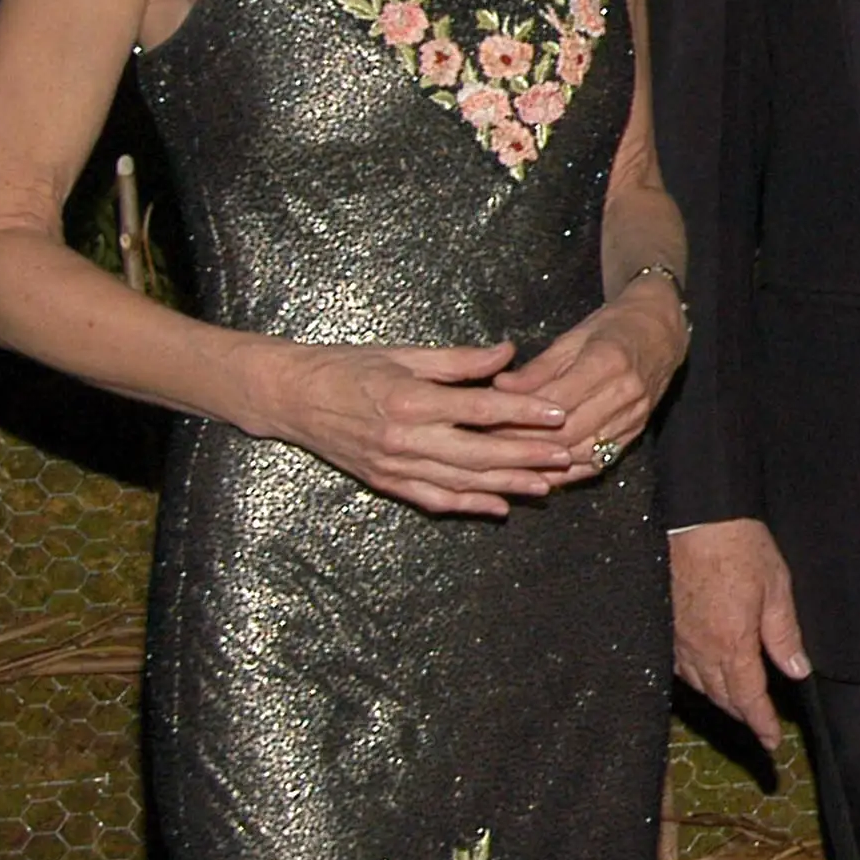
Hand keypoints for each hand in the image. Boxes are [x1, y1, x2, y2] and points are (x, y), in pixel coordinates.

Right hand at [254, 340, 577, 517]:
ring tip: (547, 485)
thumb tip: (508, 352)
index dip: (524, 413)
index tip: (559, 413)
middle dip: (527, 456)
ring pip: (462, 481)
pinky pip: (434, 499)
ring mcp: (394, 465)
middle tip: (567, 455)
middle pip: (479, 452)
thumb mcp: (405, 354)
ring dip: (507, 485)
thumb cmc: (349, 367)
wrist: (292, 397)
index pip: (480, 410)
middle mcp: (405, 438)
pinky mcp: (385, 481)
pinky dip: (469, 504)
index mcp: (412, 400)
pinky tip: (499, 506)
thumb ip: (459, 361)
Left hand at [495, 282, 687, 484]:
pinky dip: (569, 471)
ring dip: (545, 463)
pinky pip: (600, 462)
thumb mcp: (573, 337)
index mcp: (608, 362)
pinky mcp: (637, 432)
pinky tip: (544, 473)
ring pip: (583, 453)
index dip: (519, 416)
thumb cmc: (615, 327)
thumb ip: (538, 369)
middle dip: (526, 443)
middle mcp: (626, 394)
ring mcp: (635, 417)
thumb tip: (500, 387)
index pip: (555, 402)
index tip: (488, 421)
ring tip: (511, 463)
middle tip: (490, 446)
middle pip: (568, 433)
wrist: (662, 332)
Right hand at [671, 518, 810, 750]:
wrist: (694, 517)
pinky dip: (697, 680)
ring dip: (721, 699)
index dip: (761, 723)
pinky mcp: (664, 625)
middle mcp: (699, 649)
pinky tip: (707, 675)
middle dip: (743, 715)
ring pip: (700, 686)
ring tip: (739, 705)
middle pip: (722, 697)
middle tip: (760, 726)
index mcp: (731, 643)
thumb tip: (797, 671)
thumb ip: (784, 634)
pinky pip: (680, 668)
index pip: (748, 698)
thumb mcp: (776, 588)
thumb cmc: (738, 546)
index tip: (772, 742)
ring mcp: (677, 640)